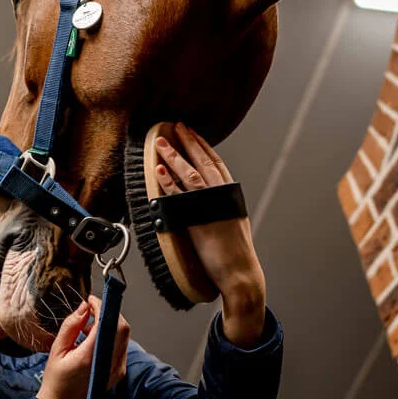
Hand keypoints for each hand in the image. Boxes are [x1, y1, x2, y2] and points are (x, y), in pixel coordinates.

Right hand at [36, 296, 130, 398]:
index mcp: (90, 357)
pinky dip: (111, 336)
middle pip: (121, 327)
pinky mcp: (119, 372)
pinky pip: (121, 346)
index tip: (91, 300)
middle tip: (91, 309)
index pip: (106, 323)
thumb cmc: (56, 379)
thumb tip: (84, 307)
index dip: (101, 307)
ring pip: (123, 335)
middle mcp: (108, 363)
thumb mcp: (57, 350)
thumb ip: (71, 326)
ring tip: (87, 327)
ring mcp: (116, 369)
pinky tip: (93, 339)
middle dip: (108, 312)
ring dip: (110, 324)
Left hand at [155, 122, 265, 347]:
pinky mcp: (196, 219)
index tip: (192, 132)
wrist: (239, 273)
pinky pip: (178, 195)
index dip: (203, 145)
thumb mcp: (233, 220)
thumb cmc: (236, 252)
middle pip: (203, 162)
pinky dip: (168, 180)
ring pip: (190, 173)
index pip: (216, 162)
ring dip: (174, 156)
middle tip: (176, 126)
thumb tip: (210, 196)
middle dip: (188, 142)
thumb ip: (221, 205)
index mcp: (231, 194)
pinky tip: (158, 169)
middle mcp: (221, 196)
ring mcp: (209, 207)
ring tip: (161, 142)